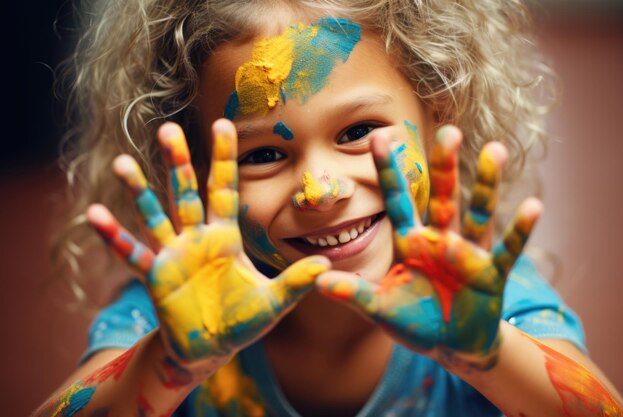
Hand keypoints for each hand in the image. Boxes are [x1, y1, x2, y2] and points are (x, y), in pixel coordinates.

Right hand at [87, 120, 328, 363]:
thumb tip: (328, 265)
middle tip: (169, 130)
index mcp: (225, 236)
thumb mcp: (274, 301)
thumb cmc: (242, 321)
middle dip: (178, 163)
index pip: (225, 190)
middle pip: (186, 193)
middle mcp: (197, 238)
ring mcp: (173, 255)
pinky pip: (132, 254)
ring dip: (139, 191)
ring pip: (155, 216)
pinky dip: (114, 237)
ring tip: (122, 163)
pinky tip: (95, 215)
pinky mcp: (155, 276)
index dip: (224, 159)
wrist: (210, 347)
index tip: (223, 124)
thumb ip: (296, 282)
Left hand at [317, 125, 541, 369]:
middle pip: (442, 197)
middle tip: (447, 131)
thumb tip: (319, 280)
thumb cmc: (414, 321)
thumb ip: (354, 294)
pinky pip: (507, 250)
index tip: (378, 136)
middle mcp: (438, 240)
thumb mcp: (380, 308)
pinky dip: (519, 231)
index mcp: (409, 242)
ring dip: (486, 184)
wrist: (450, 344)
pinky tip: (533, 205)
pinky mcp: (491, 274)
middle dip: (444, 166)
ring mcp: (466, 255)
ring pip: (477, 214)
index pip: (397, 200)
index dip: (387, 170)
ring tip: (495, 150)